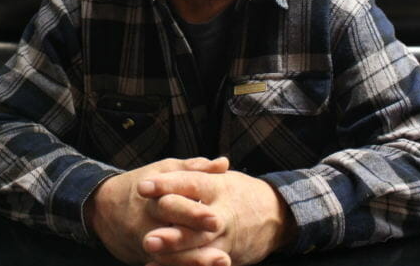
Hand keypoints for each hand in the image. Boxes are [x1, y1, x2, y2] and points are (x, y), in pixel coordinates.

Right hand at [85, 157, 229, 263]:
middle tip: (222, 255)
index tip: (216, 219)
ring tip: (222, 262)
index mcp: (153, 198)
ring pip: (168, 258)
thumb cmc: (142, 185)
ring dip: (193, 263)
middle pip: (171, 236)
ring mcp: (145, 243)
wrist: (103, 209)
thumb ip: (194, 168)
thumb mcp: (164, 170)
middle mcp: (147, 223)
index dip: (194, 214)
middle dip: (195, 248)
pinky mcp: (145, 258)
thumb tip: (224, 163)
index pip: (173, 206)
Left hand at [138, 170, 295, 265]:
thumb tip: (184, 164)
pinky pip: (204, 264)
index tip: (143, 187)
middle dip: (173, 233)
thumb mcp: (223, 178)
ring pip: (200, 248)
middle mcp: (221, 215)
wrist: (277, 216)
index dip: (168, 185)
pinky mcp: (226, 257)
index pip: (192, 184)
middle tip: (148, 238)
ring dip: (175, 254)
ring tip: (151, 253)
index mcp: (218, 188)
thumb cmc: (240, 193)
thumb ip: (201, 171)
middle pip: (196, 224)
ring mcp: (225, 239)